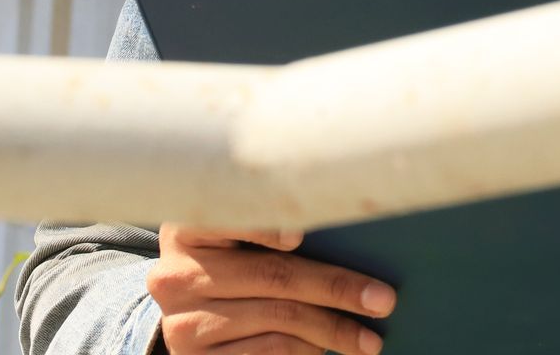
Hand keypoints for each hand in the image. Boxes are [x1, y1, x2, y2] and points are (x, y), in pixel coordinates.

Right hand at [148, 224, 394, 354]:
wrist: (190, 316)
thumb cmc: (230, 262)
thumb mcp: (234, 236)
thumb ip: (270, 226)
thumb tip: (347, 231)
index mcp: (187, 230)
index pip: (226, 218)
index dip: (264, 226)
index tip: (300, 234)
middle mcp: (177, 276)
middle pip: (272, 276)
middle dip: (336, 288)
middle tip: (382, 300)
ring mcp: (183, 323)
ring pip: (277, 320)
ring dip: (331, 330)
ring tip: (367, 339)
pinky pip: (266, 353)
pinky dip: (305, 350)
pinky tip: (323, 347)